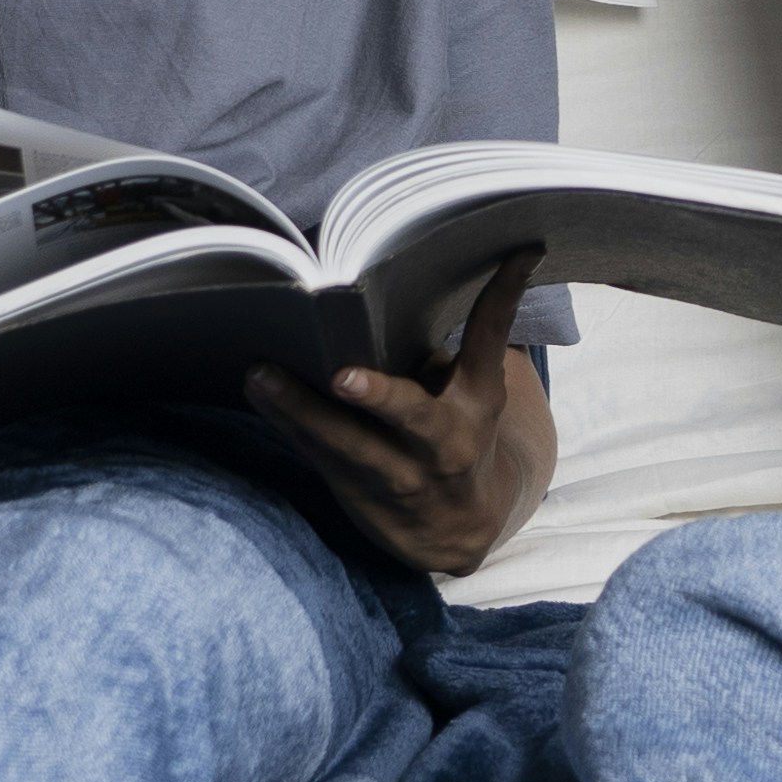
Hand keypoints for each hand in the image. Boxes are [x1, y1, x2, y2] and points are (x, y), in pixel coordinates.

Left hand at [247, 250, 554, 575]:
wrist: (460, 531)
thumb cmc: (455, 439)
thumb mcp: (470, 397)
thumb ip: (439, 358)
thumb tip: (380, 299)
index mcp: (479, 400)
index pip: (493, 338)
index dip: (506, 292)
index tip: (522, 249)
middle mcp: (446, 440)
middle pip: (414, 418)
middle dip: (380, 398)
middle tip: (343, 378)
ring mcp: (404, 474)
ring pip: (349, 444)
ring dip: (302, 410)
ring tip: (261, 375)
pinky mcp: (363, 493)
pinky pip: (320, 455)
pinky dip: (288, 423)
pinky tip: (259, 394)